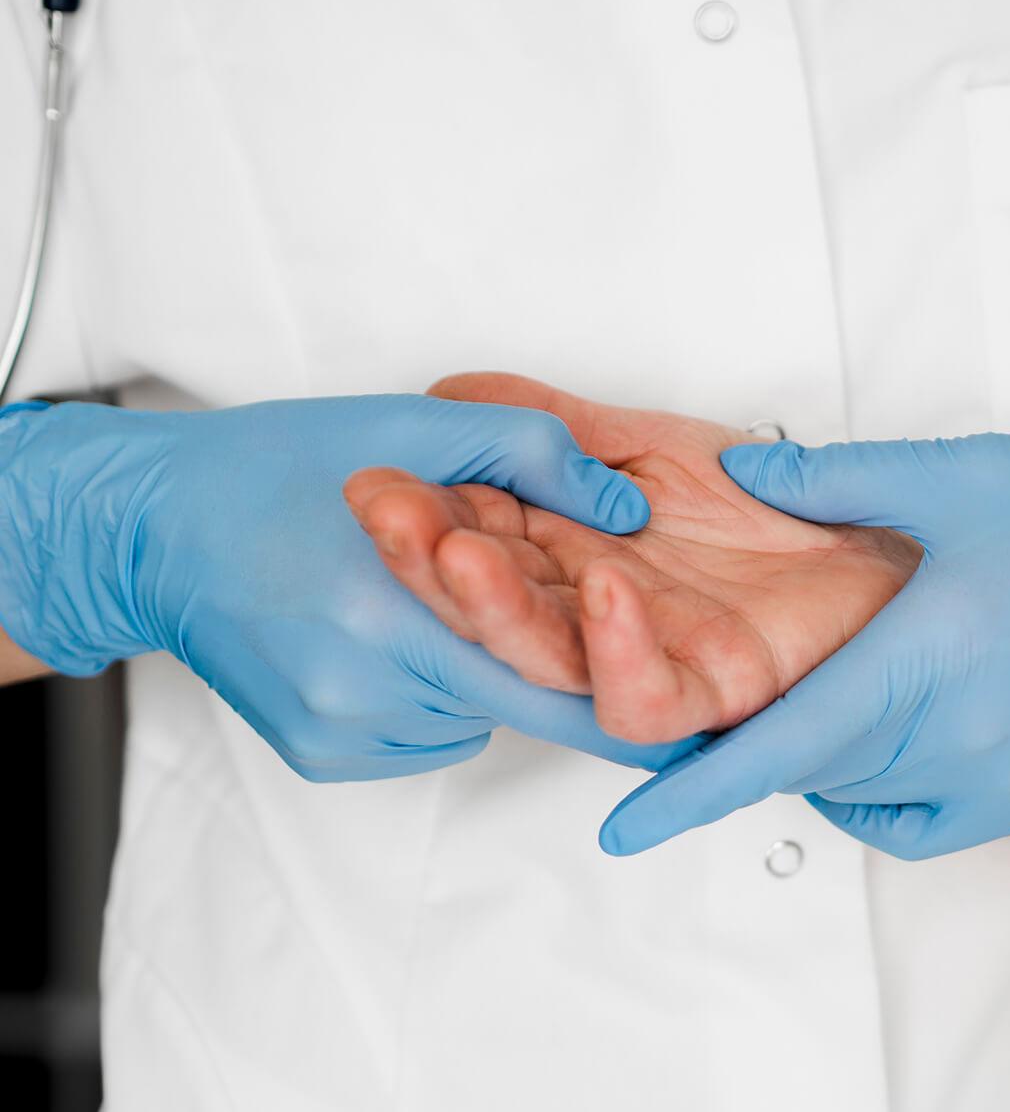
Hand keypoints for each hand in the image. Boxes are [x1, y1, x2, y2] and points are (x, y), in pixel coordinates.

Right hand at [0, 395, 691, 779]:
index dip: (625, 680)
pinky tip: (397, 631)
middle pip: (515, 698)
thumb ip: (533, 453)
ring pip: (470, 713)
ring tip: (438, 592)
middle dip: (556, 656)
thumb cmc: (275, 468)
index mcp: (396, 617)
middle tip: (608, 626)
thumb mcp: (415, 426)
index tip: (685, 693)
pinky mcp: (320, 755)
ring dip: (484, 663)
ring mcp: (341, 735)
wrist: (152, 528)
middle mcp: (368, 696)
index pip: (551, 679)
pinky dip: (436, 689)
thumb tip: (625, 513)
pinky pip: (424, 734)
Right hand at [345, 373, 922, 741]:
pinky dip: (619, 651)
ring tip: (465, 552)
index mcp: (560, 568)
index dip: (422, 523)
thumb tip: (446, 393)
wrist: (870, 540)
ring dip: (502, 615)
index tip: (374, 481)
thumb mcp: (639, 442)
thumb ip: (547, 424)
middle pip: (492, 614)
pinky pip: (648, 700)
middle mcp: (588, 625)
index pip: (472, 552)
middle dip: (432, 568)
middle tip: (390, 514)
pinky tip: (605, 588)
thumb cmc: (757, 506)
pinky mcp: (710, 698)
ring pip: (550, 666)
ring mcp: (645, 665)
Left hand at [599, 434, 1009, 858]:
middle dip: (748, 746)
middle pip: (807, 770)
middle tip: (713, 700)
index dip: (689, 793)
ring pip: (858, 795)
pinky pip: (916, 821)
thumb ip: (837, 479)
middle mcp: (953, 745)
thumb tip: (742, 474)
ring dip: (813, 756)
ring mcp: (996, 785)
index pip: (776, 749)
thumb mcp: (960, 478)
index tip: (618, 831)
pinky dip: (874, 790)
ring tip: (810, 691)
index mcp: (920, 665)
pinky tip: (879, 731)